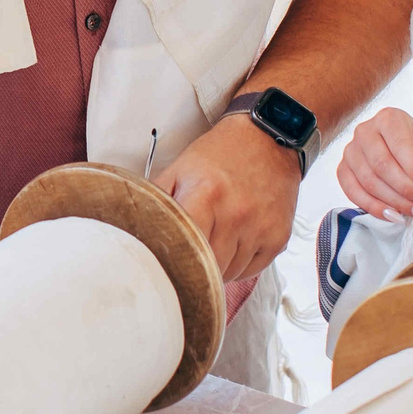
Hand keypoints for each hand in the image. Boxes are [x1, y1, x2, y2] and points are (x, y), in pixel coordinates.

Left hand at [157, 115, 301, 282]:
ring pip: (229, 274)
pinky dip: (240, 266)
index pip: (186, 250)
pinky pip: (251, 271)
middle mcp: (237, 214)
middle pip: (208, 267)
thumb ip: (157, 200)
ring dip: (218, 266)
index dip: (175, 261)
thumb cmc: (219, 155)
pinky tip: (235, 242)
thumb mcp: (180, 169)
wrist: (269, 139)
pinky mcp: (279, 238)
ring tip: (216, 239)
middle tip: (191, 250)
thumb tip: (133, 230)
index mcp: (205, 195)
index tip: (169, 264)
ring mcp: (261, 228)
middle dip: (196, 265)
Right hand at [335, 107, 412, 223]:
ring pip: (370, 183)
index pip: (401, 147)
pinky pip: (354, 193)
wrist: (392, 143)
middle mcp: (365, 131)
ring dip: (395, 203)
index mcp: (389, 119)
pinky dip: (374, 208)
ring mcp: (350, 151)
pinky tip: (394, 216)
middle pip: (383, 167)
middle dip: (407, 192)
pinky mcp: (342, 169)